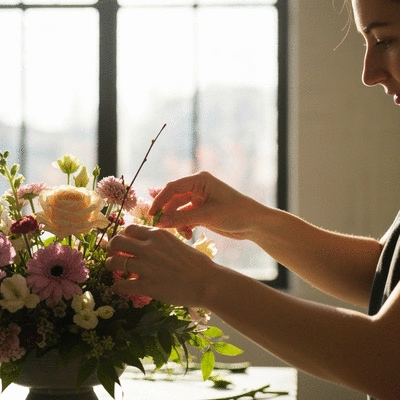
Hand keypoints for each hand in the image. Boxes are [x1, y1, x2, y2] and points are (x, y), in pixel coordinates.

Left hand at [105, 224, 220, 306]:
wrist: (206, 282)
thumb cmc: (197, 263)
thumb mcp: (177, 242)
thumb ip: (160, 241)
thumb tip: (147, 243)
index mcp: (157, 235)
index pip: (129, 229)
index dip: (122, 235)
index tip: (122, 242)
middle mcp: (148, 248)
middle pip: (117, 241)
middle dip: (111, 247)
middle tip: (112, 254)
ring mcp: (146, 267)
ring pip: (115, 262)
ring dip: (109, 265)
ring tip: (112, 269)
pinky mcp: (146, 286)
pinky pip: (121, 285)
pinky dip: (116, 286)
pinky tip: (117, 288)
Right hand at [149, 171, 258, 239]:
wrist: (254, 223)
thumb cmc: (235, 213)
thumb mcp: (208, 216)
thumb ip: (182, 219)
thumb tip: (159, 222)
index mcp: (200, 180)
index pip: (173, 187)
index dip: (160, 200)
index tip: (152, 214)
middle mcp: (197, 187)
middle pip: (173, 199)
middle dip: (168, 214)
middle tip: (160, 228)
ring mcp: (199, 199)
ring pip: (178, 210)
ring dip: (177, 222)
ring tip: (182, 234)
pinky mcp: (201, 211)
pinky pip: (185, 217)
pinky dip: (184, 226)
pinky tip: (188, 235)